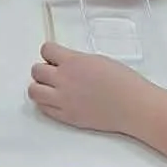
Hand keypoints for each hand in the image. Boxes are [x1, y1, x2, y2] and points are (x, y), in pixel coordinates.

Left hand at [29, 43, 145, 133]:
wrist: (133, 106)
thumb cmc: (123, 82)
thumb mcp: (98, 60)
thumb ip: (77, 61)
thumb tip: (66, 63)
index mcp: (73, 61)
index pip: (46, 50)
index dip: (49, 53)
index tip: (53, 56)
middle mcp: (64, 80)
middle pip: (36, 70)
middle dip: (43, 70)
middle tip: (53, 73)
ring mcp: (64, 100)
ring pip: (34, 91)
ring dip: (39, 87)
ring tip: (51, 88)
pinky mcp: (67, 117)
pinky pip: (44, 109)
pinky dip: (46, 104)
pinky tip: (56, 101)